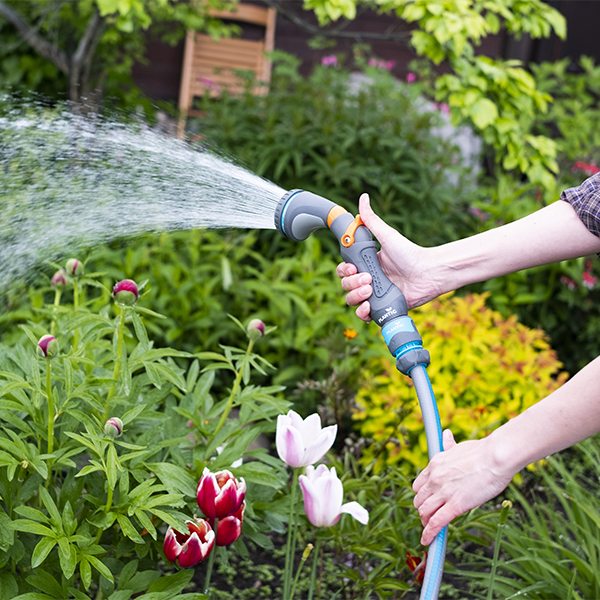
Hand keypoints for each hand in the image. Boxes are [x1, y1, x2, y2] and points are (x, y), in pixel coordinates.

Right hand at [336, 193, 439, 320]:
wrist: (429, 272)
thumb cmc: (411, 253)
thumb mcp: (388, 235)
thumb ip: (372, 219)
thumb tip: (363, 197)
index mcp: (367, 264)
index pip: (344, 270)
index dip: (344, 270)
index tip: (352, 267)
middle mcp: (369, 280)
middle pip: (345, 286)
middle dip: (351, 284)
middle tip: (367, 279)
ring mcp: (375, 296)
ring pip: (352, 301)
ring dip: (356, 297)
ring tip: (370, 291)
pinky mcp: (383, 308)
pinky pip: (365, 315)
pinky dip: (363, 313)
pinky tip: (369, 307)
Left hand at [412, 430, 513, 545]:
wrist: (495, 457)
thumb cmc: (481, 451)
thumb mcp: (459, 446)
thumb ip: (449, 445)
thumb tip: (445, 435)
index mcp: (434, 464)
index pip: (418, 485)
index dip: (421, 496)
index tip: (426, 501)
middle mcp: (434, 478)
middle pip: (419, 500)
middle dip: (422, 510)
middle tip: (428, 517)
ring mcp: (443, 492)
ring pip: (424, 512)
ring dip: (425, 522)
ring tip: (428, 530)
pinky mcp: (455, 505)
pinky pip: (436, 522)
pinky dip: (429, 533)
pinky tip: (427, 540)